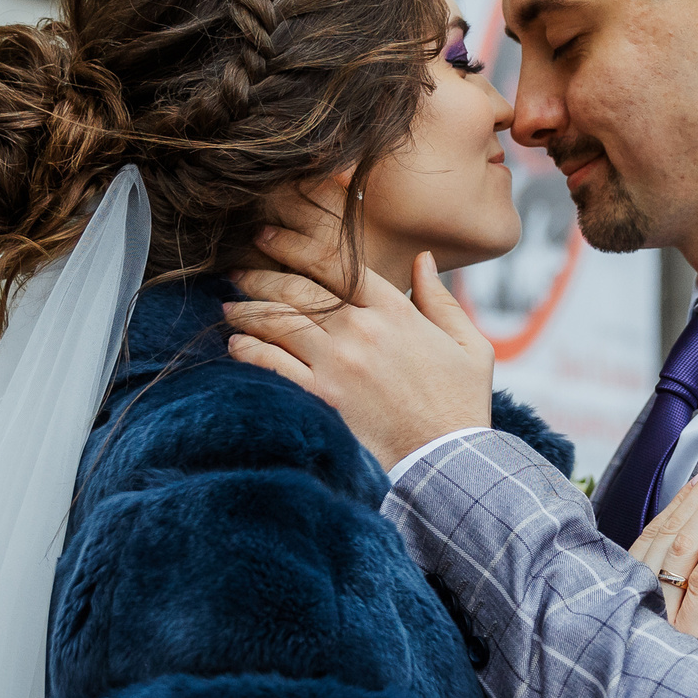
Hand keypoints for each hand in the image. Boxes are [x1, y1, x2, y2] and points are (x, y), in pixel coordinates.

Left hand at [224, 229, 494, 467]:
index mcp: (396, 311)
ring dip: (247, 310)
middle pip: (296, 288)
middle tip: (237, 269)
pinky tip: (235, 345)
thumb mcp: (469, 346)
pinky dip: (247, 350)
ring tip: (228, 305)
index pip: (336, 262)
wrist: (447, 461)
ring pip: (278, 322)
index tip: (269, 236)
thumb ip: (441, 299)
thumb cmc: (460, 405)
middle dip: (260, 274)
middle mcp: (361, 330)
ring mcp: (338, 364)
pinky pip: (271, 364)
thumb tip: (422, 259)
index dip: (295, 244)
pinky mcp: (321, 398)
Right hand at [630, 449, 697, 642]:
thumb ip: (654, 599)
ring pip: (683, 549)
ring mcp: (658, 615)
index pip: (657, 534)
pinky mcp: (681, 638)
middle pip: (671, 533)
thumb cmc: (637, 684)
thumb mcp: (640, 637)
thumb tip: (688, 557)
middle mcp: (638, 598)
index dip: (684, 499)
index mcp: (628, 594)